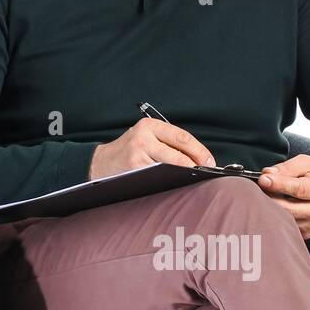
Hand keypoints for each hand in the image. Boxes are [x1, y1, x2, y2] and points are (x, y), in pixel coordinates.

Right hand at [88, 120, 215, 178]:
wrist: (100, 163)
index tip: (209, 161)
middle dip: (196, 165)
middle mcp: (144, 136)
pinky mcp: (134, 168)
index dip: (199, 151)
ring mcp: (138, 153)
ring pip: (171, 167)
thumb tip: (198, 158)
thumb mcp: (146, 138)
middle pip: (179, 153)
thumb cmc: (129, 151)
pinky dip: (170, 181)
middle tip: (205, 172)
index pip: (182, 137)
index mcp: (150, 125)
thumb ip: (168, 143)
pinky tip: (174, 184)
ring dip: (184, 175)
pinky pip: (159, 177)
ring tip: (192, 178)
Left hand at [257, 156, 309, 238]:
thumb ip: (288, 167)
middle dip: (270, 197)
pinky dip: (277, 215)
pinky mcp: (307, 233)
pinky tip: (278, 206)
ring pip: (284, 219)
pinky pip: (286, 225)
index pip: (299, 190)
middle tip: (261, 186)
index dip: (279, 185)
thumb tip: (268, 174)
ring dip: (272, 207)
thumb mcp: (309, 163)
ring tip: (270, 195)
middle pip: (288, 208)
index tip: (263, 179)